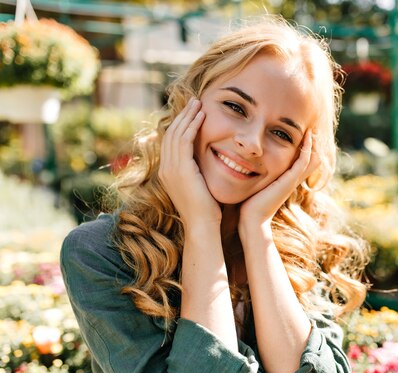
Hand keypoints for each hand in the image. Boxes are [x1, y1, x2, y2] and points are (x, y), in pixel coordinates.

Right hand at [159, 98, 220, 228]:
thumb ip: (200, 171)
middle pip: (170, 133)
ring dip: (188, 116)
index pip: (171, 141)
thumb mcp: (201, 185)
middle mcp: (165, 168)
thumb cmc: (207, 210)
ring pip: (176, 133)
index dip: (181, 124)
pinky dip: (192, 126)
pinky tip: (202, 116)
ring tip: (199, 103)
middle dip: (183, 115)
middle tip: (195, 101)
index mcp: (168, 172)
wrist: (203, 225)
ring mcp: (170, 169)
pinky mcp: (180, 169)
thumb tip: (211, 160)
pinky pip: (184, 140)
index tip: (193, 112)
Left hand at [239, 131, 319, 229]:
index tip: (302, 134)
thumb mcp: (256, 185)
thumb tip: (245, 164)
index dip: (305, 149)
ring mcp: (293, 180)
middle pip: (312, 160)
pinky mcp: (290, 181)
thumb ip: (256, 175)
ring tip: (311, 129)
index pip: (302, 162)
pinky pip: (304, 161)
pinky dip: (307, 148)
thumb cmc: (249, 204)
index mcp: (287, 180)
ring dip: (312, 143)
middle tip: (311, 129)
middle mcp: (293, 180)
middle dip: (313, 145)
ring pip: (312, 159)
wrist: (252, 219)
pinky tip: (307, 137)